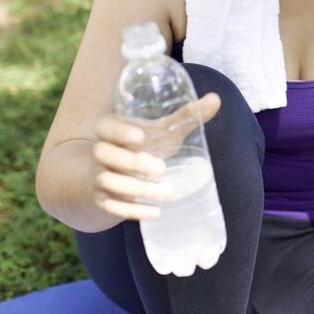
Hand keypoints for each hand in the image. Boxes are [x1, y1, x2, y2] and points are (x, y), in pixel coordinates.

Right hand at [90, 92, 220, 221]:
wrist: (114, 171)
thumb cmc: (143, 145)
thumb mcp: (162, 130)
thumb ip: (186, 116)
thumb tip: (215, 99)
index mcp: (111, 129)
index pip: (105, 126)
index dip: (118, 131)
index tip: (140, 136)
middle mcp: (101, 151)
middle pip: (103, 153)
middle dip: (132, 162)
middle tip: (162, 168)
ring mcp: (98, 175)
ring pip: (107, 182)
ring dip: (136, 189)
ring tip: (166, 193)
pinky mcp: (102, 198)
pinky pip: (110, 206)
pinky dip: (131, 211)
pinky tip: (154, 213)